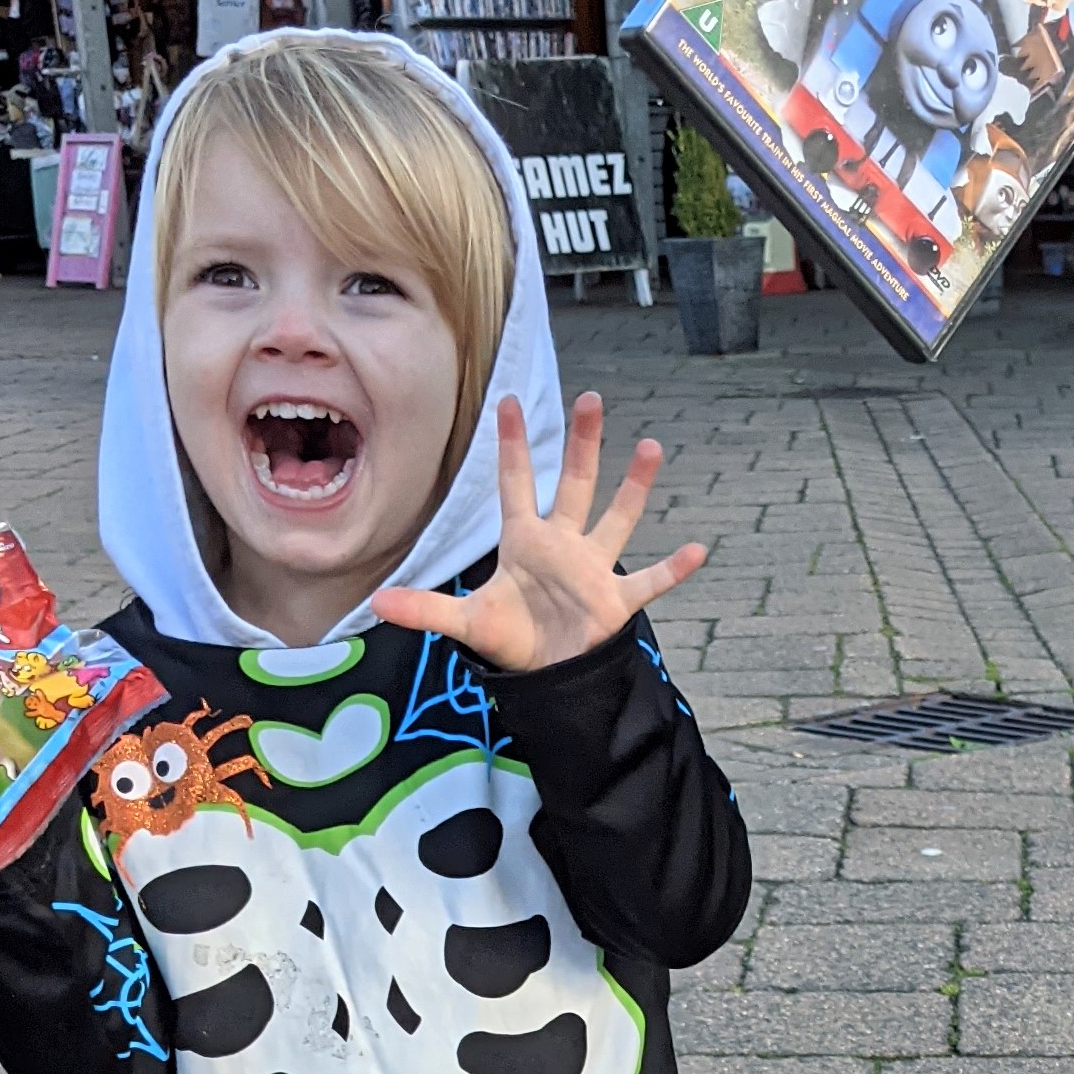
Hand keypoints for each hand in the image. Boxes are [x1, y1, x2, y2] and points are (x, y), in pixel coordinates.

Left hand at [376, 397, 706, 677]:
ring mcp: (594, 570)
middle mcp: (565, 545)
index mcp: (526, 541)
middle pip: (576, 484)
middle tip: (592, 399)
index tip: (509, 400)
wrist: (546, 674)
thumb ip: (425, 609)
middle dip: (585, 443)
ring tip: (652, 447)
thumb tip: (376, 604)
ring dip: (634, 487)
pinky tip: (697, 550)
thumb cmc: (511, 638)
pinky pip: (649, 583)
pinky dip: (673, 570)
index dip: (513, 445)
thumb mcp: (465, 623)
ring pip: (617, 520)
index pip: (517, 483)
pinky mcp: (615, 603)